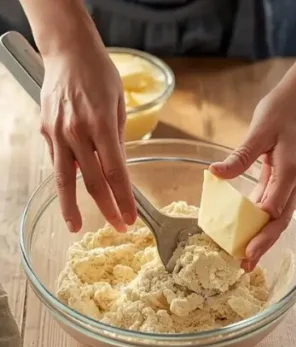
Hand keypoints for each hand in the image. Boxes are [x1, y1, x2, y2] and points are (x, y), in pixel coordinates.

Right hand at [39, 42, 134, 232]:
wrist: (68, 52)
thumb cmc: (100, 74)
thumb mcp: (119, 105)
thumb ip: (118, 137)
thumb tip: (119, 166)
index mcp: (101, 125)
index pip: (116, 172)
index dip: (123, 199)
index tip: (130, 217)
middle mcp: (77, 131)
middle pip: (93, 180)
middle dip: (106, 207)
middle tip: (117, 226)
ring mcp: (57, 132)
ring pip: (66, 177)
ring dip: (72, 204)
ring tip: (76, 225)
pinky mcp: (45, 130)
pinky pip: (58, 160)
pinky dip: (66, 178)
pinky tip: (72, 193)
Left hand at [209, 81, 295, 271]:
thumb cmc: (283, 109)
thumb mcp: (260, 129)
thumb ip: (240, 156)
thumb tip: (215, 174)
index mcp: (292, 172)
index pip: (275, 211)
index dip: (260, 234)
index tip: (244, 251)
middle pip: (281, 221)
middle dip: (264, 244)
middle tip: (245, 265)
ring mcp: (294, 181)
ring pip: (279, 216)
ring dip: (263, 236)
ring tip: (246, 255)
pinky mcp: (288, 177)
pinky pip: (276, 203)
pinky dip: (262, 219)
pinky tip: (249, 229)